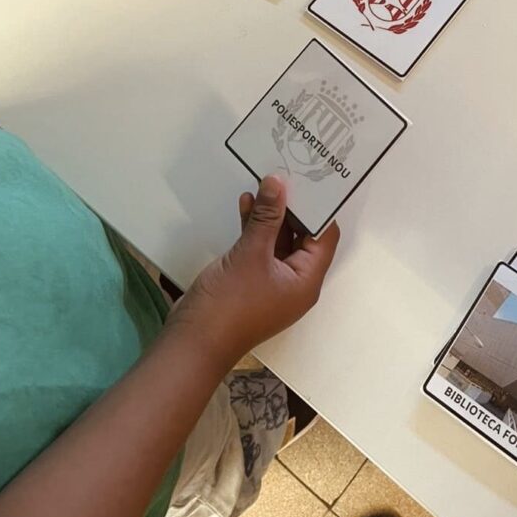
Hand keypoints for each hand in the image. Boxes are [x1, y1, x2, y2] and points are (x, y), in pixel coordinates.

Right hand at [170, 176, 340, 367]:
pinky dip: (254, 229)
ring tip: (264, 184)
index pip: (325, 236)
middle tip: (288, 174)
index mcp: (307, 280)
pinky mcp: (251, 281)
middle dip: (293, 207)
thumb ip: (267, 216)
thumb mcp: (250, 254)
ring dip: (271, 216)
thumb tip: (279, 182)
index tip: (312, 179)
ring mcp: (272, 282)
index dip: (320, 208)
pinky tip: (245, 204)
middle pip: (303, 237)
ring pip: (279, 241)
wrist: (191, 342)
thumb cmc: (229, 303)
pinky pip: (260, 249)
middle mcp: (295, 282)